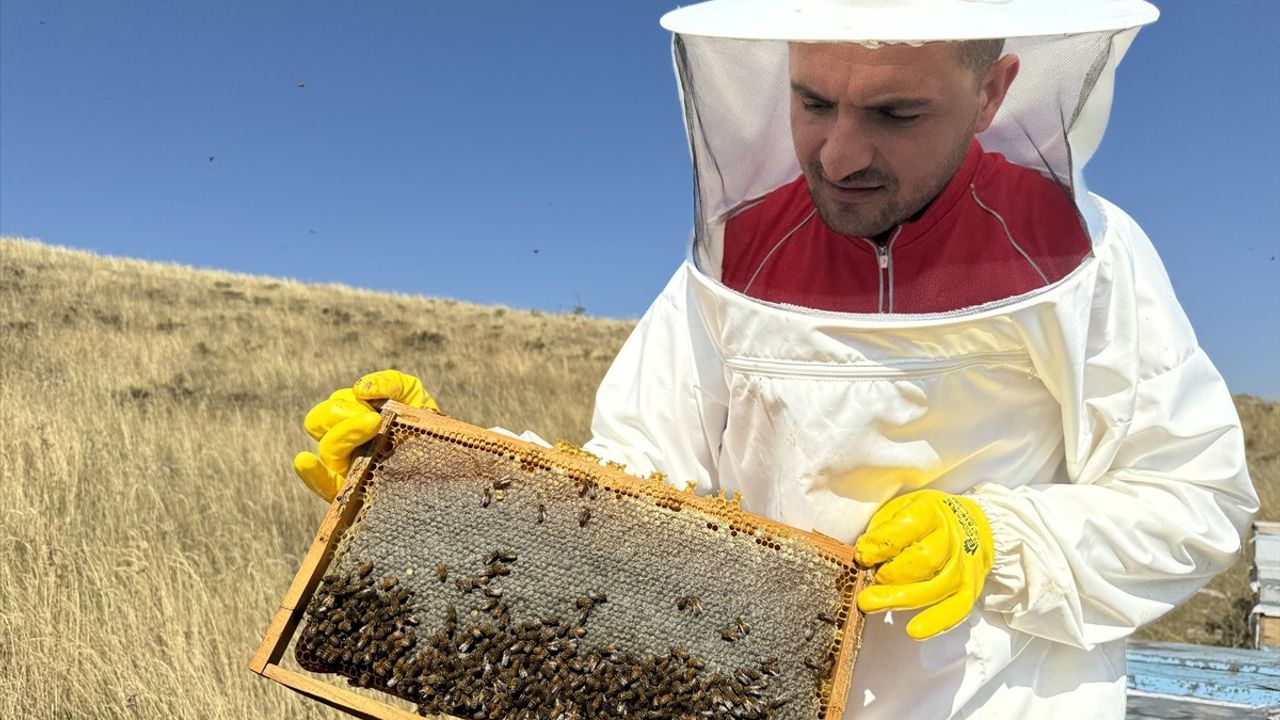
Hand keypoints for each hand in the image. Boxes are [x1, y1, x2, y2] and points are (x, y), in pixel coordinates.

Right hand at [292, 370, 438, 500]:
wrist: (448, 453)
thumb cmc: (423, 421)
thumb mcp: (410, 392)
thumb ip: (387, 382)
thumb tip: (360, 389)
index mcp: (347, 420)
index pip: (329, 411)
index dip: (345, 405)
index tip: (374, 408)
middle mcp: (342, 443)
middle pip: (319, 423)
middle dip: (342, 415)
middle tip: (372, 419)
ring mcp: (346, 468)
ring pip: (328, 448)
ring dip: (346, 434)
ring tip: (374, 425)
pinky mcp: (352, 494)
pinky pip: (323, 486)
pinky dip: (312, 473)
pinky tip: (305, 461)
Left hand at [853, 489, 993, 639]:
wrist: (970, 524)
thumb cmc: (924, 520)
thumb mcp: (899, 509)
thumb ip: (883, 530)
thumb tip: (866, 555)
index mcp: (931, 511)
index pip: (909, 526)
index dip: (883, 544)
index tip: (862, 556)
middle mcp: (952, 536)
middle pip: (925, 559)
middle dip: (891, 575)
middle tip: (866, 584)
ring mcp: (964, 563)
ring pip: (939, 585)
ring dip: (903, 599)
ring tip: (873, 604)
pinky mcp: (970, 586)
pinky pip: (959, 607)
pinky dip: (938, 621)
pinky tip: (915, 631)